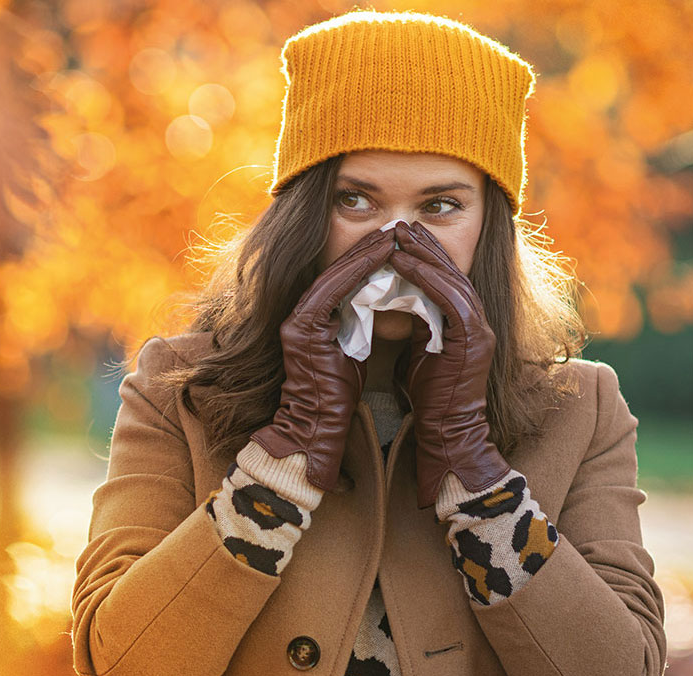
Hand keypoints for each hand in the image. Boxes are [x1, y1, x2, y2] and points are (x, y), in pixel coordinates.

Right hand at [250, 226, 396, 491]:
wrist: (315, 428)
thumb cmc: (336, 397)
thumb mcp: (350, 354)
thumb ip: (357, 327)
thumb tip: (381, 304)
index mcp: (310, 321)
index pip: (340, 281)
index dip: (365, 259)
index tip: (392, 243)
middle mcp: (299, 316)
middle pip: (335, 272)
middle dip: (366, 249)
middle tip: (394, 229)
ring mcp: (298, 321)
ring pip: (333, 276)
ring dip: (363, 254)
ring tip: (391, 236)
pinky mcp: (302, 330)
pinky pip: (332, 291)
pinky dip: (357, 271)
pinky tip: (380, 256)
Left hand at [388, 220, 510, 507]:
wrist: (447, 435)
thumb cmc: (429, 401)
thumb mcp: (419, 355)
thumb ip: (416, 328)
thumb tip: (393, 306)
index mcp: (465, 325)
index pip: (446, 280)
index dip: (425, 256)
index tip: (402, 237)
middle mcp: (477, 322)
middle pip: (452, 272)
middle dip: (426, 245)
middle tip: (401, 223)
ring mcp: (479, 329)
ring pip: (452, 278)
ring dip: (424, 252)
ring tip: (399, 232)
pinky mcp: (473, 339)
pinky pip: (449, 296)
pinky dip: (425, 275)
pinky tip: (402, 259)